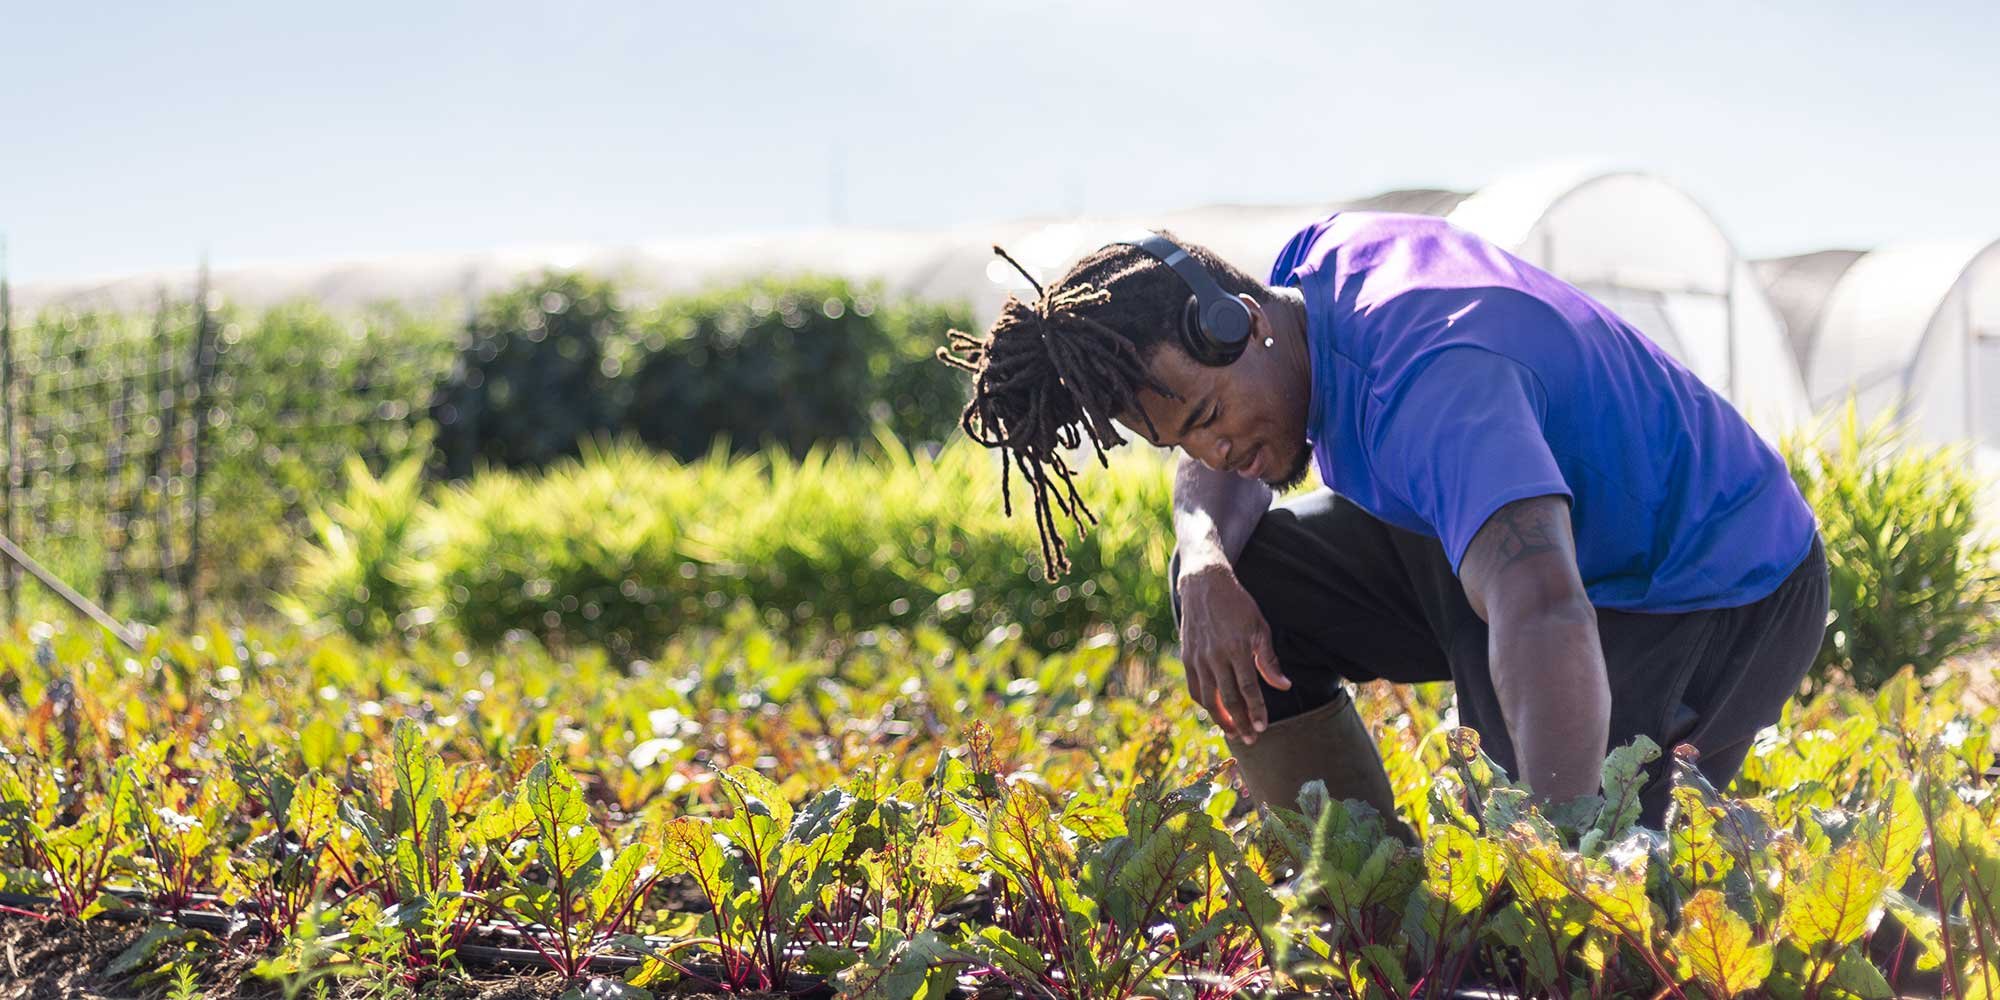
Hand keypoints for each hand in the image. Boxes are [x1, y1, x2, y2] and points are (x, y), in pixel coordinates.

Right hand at [1175, 563, 1289, 743]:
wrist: (1204, 584)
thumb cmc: (1238, 605)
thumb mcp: (1260, 627)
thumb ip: (1269, 660)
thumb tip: (1284, 686)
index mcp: (1237, 649)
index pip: (1248, 689)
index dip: (1256, 711)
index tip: (1263, 728)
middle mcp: (1216, 656)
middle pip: (1228, 699)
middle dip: (1241, 723)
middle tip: (1251, 740)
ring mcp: (1198, 658)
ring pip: (1209, 698)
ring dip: (1221, 718)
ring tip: (1233, 731)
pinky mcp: (1187, 657)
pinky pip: (1195, 688)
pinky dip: (1204, 703)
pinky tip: (1215, 711)